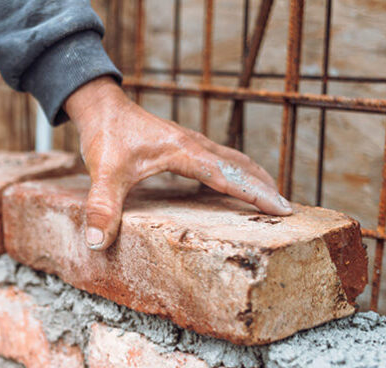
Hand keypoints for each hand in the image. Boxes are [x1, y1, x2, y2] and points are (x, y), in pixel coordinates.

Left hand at [64, 77, 291, 250]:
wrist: (100, 106)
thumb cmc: (106, 135)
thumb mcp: (103, 173)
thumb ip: (102, 207)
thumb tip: (98, 242)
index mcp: (184, 152)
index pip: (228, 176)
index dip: (256, 194)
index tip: (283, 209)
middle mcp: (194, 145)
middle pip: (240, 166)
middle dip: (265, 187)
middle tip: (288, 211)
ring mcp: (191, 144)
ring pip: (232, 161)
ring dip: (254, 178)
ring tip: (271, 199)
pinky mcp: (183, 146)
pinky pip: (219, 161)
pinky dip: (236, 173)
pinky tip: (234, 186)